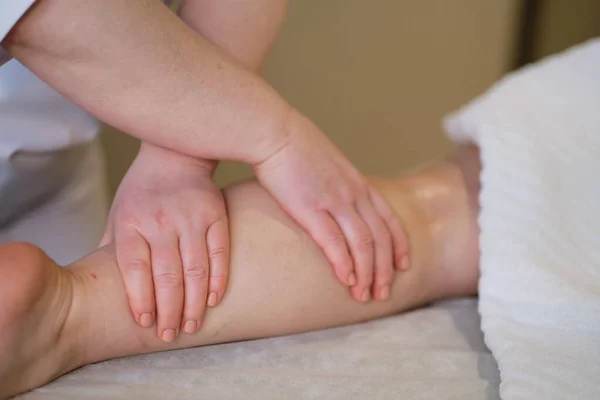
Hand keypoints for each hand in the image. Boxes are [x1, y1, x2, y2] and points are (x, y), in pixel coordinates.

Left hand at [101, 143, 228, 341]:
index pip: (134, 269)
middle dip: (168, 311)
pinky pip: (219, 252)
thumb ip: (111, 247)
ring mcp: (190, 218)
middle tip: (169, 334)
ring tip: (191, 326)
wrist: (175, 155)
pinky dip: (218, 279)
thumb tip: (98, 284)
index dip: (140, 299)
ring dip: (194, 303)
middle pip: (166, 275)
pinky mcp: (215, 215)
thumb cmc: (142, 191)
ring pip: (195, 269)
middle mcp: (160, 222)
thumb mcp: (118, 213)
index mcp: (131, 223)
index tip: (145, 322)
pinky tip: (214, 299)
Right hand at [254, 110, 408, 302]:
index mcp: (358, 183)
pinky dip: (343, 264)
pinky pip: (334, 242)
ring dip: (367, 273)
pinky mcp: (310, 208)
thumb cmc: (295, 146)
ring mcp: (334, 200)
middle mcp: (353, 194)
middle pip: (380, 238)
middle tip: (384, 293)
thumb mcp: (329, 162)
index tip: (403, 265)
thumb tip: (338, 196)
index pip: (389, 218)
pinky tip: (346, 280)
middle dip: (385, 269)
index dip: (399, 245)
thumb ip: (339, 183)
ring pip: (362, 244)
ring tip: (365, 296)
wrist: (275, 131)